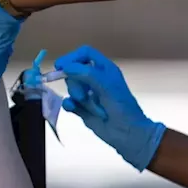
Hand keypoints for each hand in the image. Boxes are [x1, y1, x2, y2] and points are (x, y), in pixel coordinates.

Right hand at [55, 45, 165, 171]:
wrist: (127, 134)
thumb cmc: (122, 107)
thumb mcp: (106, 86)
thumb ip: (86, 73)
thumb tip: (65, 67)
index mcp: (104, 69)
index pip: (85, 53)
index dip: (72, 57)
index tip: (60, 67)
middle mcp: (95, 79)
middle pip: (74, 70)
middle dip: (75, 82)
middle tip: (82, 95)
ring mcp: (88, 94)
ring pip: (71, 87)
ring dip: (77, 96)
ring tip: (89, 107)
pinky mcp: (83, 108)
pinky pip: (69, 102)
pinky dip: (69, 104)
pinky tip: (72, 108)